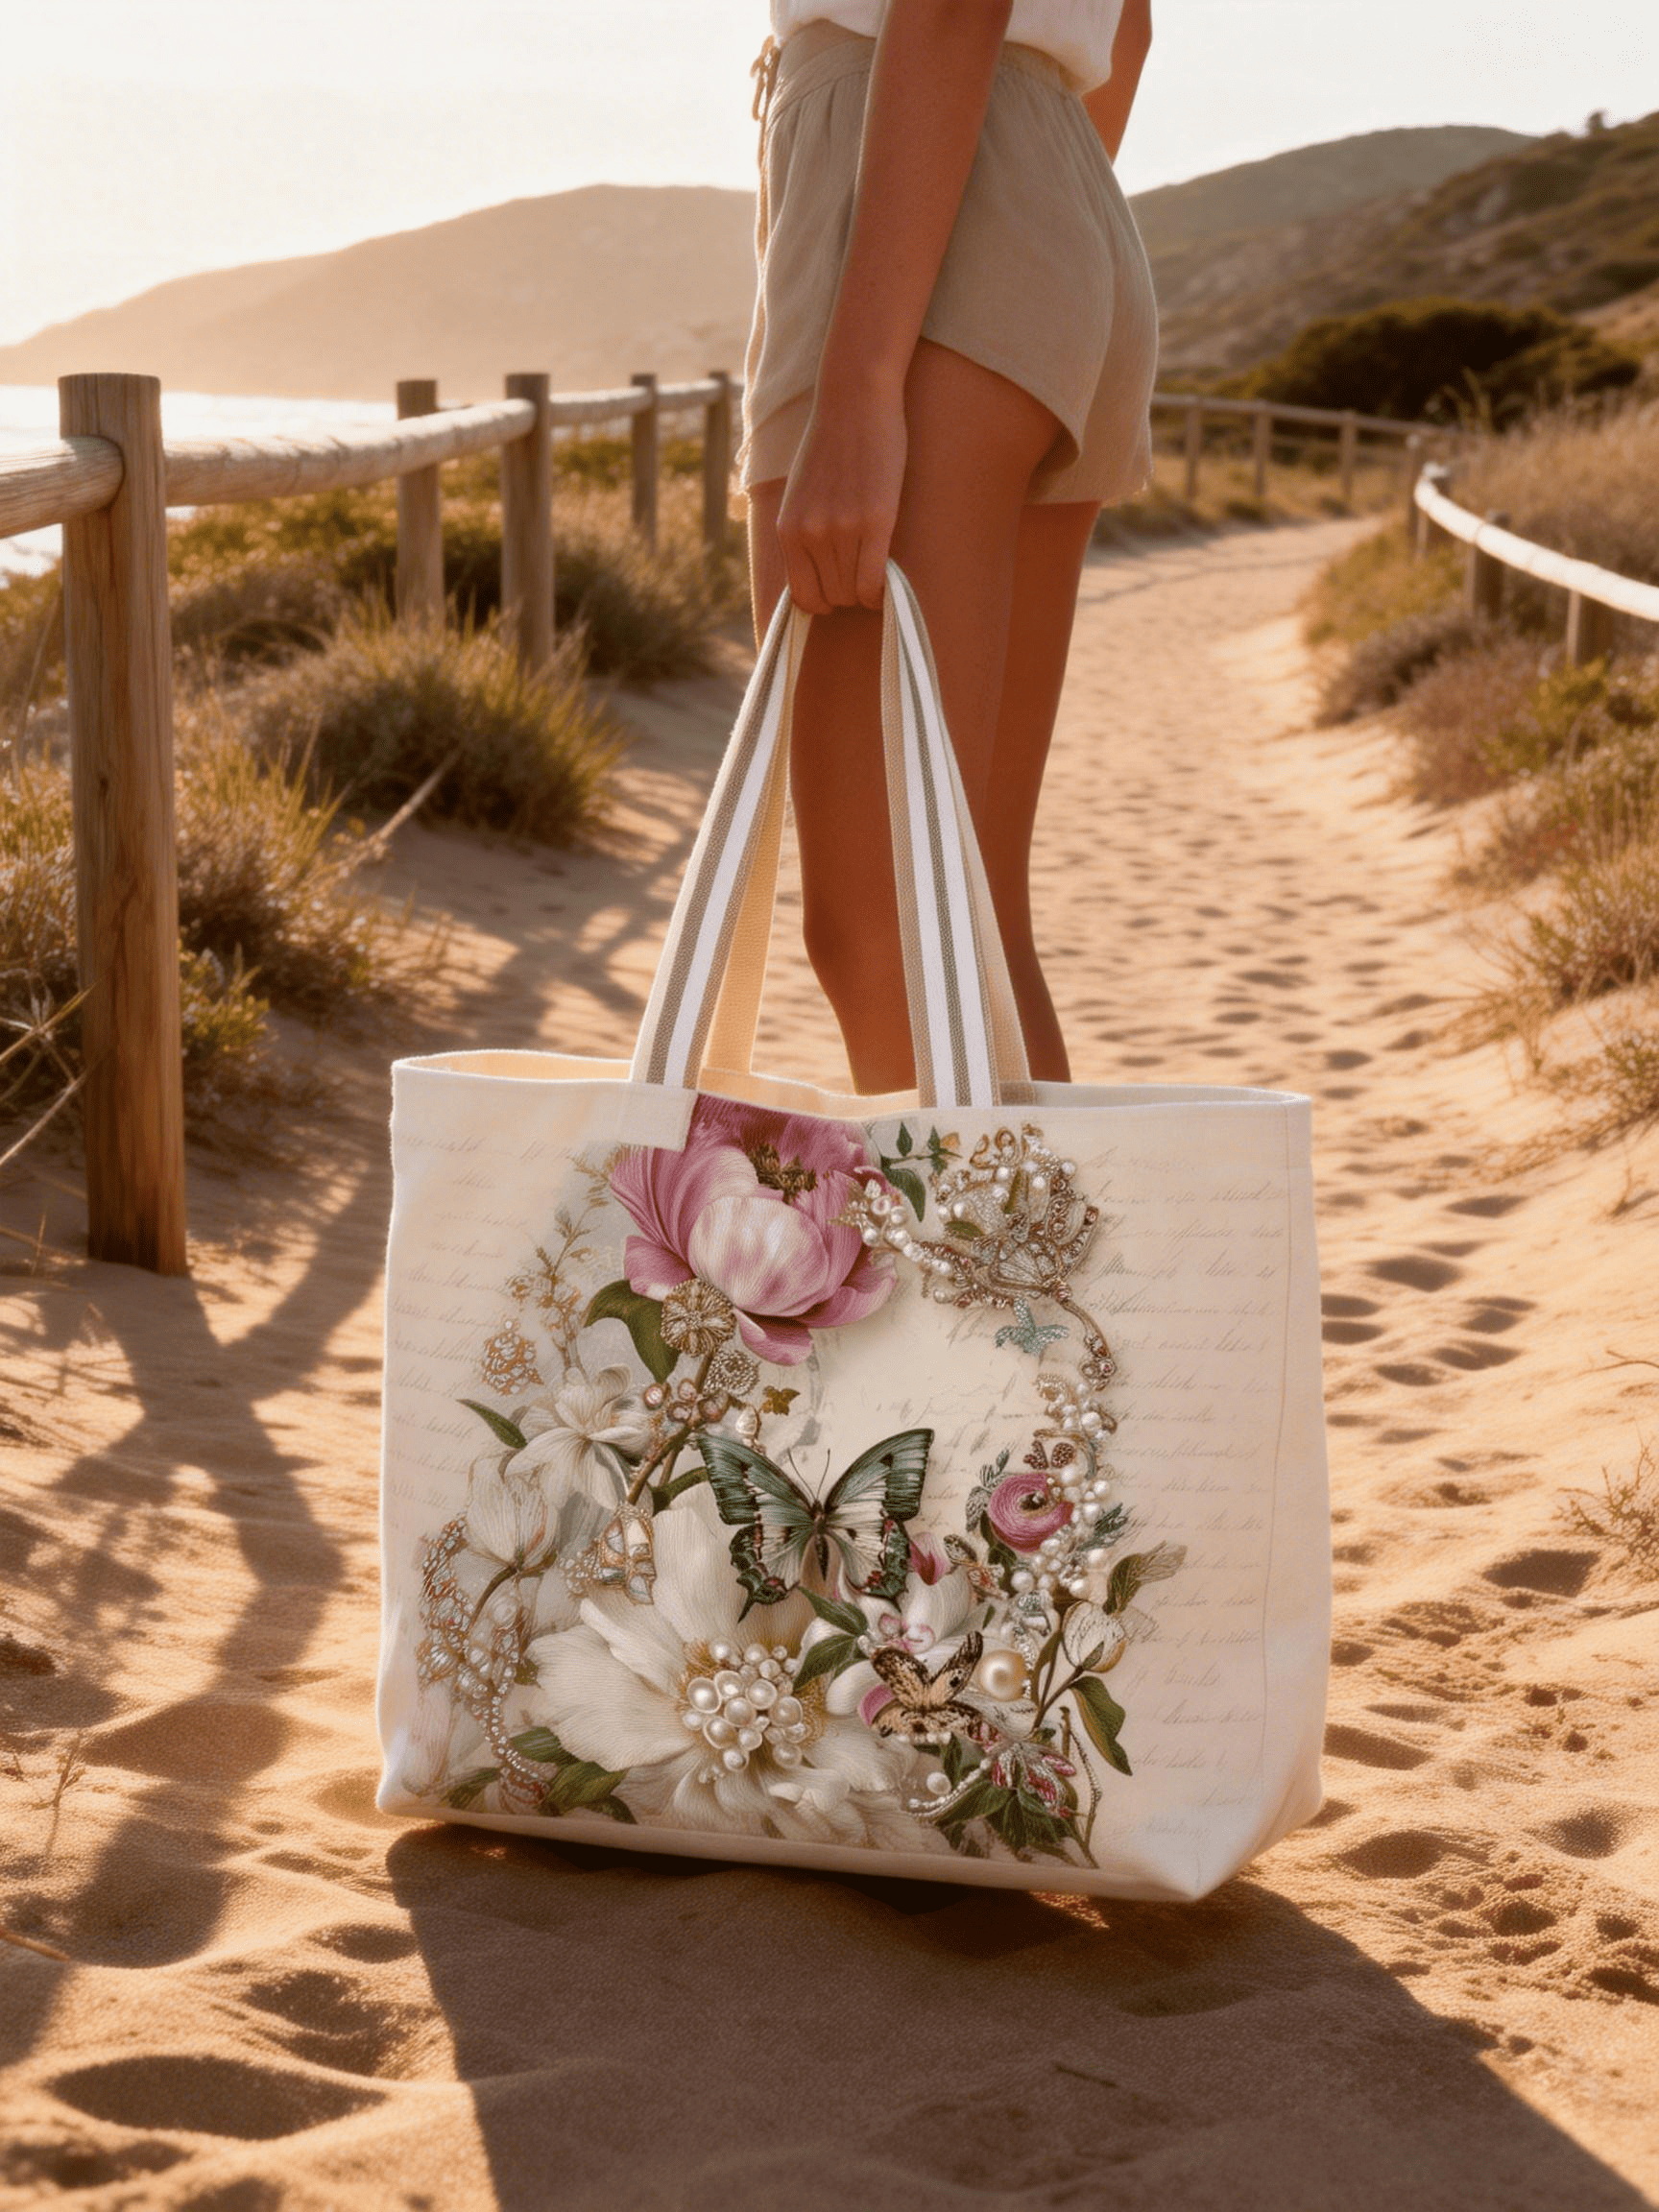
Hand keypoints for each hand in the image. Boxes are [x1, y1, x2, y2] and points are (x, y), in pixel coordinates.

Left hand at [774, 375, 907, 613]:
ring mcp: (842, 530)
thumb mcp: (800, 495)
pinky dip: (881, 593)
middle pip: (833, 597)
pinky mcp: (876, 521)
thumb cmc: (831, 445)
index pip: (802, 597)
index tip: (838, 589)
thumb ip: (803, 533)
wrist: (854, 400)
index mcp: (787, 530)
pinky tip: (888, 582)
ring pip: (854, 593)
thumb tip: (818, 575)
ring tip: (876, 569)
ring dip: (867, 591)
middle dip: (849, 594)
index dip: (823, 601)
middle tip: (863, 574)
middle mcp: (810, 535)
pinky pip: (874, 583)